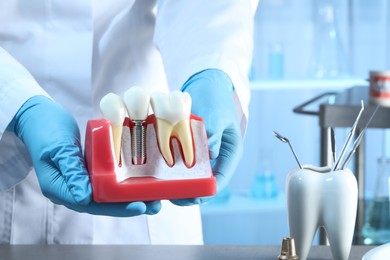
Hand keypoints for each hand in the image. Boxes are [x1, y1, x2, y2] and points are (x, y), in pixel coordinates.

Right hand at [7, 96, 160, 215]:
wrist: (36, 114)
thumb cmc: (44, 127)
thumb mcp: (58, 147)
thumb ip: (71, 171)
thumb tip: (85, 197)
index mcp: (59, 188)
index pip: (91, 204)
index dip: (116, 207)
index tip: (138, 206)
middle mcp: (70, 189)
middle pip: (102, 204)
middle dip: (128, 206)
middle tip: (154, 206)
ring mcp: (78, 181)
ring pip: (105, 195)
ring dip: (128, 197)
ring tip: (152, 199)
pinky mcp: (86, 171)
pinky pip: (105, 181)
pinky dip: (121, 184)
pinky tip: (139, 183)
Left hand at [172, 69, 242, 205]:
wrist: (206, 84)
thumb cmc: (216, 98)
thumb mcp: (218, 113)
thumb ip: (215, 131)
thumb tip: (211, 150)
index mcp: (229, 154)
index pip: (219, 180)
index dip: (205, 192)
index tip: (189, 197)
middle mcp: (216, 158)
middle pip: (203, 182)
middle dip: (188, 191)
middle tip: (169, 195)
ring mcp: (201, 154)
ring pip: (190, 176)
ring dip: (177, 182)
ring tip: (160, 187)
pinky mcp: (188, 148)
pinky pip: (179, 163)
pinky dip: (170, 168)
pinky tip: (156, 170)